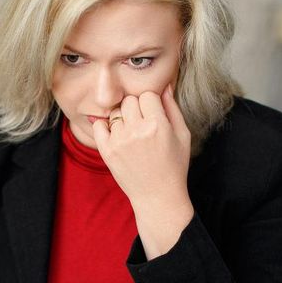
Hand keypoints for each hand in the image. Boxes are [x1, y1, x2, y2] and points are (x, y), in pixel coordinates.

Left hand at [93, 84, 191, 213]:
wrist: (158, 197)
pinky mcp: (107, 151)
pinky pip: (99, 125)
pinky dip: (105, 127)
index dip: (151, 103)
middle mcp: (137, 130)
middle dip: (136, 108)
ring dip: (123, 119)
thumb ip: (172, 108)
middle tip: (142, 124)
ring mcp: (120, 141)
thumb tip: (164, 85)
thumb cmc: (174, 166)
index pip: (147, 94)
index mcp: (158, 124)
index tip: (154, 115)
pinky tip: (116, 135)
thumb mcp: (182, 135)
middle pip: (129, 100)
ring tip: (132, 134)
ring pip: (115, 112)